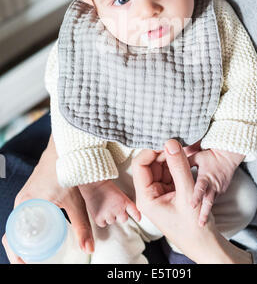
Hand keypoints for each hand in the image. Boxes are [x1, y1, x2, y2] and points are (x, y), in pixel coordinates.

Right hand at [2, 135, 93, 263]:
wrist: (66, 147)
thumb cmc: (66, 171)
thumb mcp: (74, 202)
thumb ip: (81, 226)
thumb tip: (88, 249)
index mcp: (24, 205)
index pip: (11, 237)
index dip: (16, 255)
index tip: (26, 265)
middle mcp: (22, 201)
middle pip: (16, 232)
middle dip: (23, 249)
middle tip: (36, 261)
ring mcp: (27, 195)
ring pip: (23, 222)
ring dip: (29, 237)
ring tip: (42, 251)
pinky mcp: (35, 190)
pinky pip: (28, 212)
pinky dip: (32, 225)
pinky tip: (44, 231)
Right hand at [79, 180, 140, 227]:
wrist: (93, 184)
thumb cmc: (104, 186)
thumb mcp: (118, 193)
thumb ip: (122, 203)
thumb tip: (123, 212)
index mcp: (125, 201)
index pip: (134, 212)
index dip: (137, 216)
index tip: (138, 219)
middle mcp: (119, 209)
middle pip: (124, 219)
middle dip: (119, 216)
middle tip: (113, 208)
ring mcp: (109, 215)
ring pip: (112, 221)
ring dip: (109, 216)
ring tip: (103, 206)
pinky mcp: (99, 219)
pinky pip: (103, 224)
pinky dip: (101, 219)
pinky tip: (98, 210)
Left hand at [132, 139, 251, 263]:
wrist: (206, 245)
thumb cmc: (193, 227)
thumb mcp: (186, 193)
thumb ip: (179, 166)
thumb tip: (170, 142)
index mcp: (145, 198)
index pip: (140, 164)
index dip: (151, 150)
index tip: (166, 142)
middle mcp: (149, 195)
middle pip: (151, 164)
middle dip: (163, 153)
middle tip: (177, 143)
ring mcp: (159, 194)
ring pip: (161, 167)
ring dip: (171, 159)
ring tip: (184, 151)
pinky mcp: (169, 194)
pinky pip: (170, 174)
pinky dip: (177, 166)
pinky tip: (186, 161)